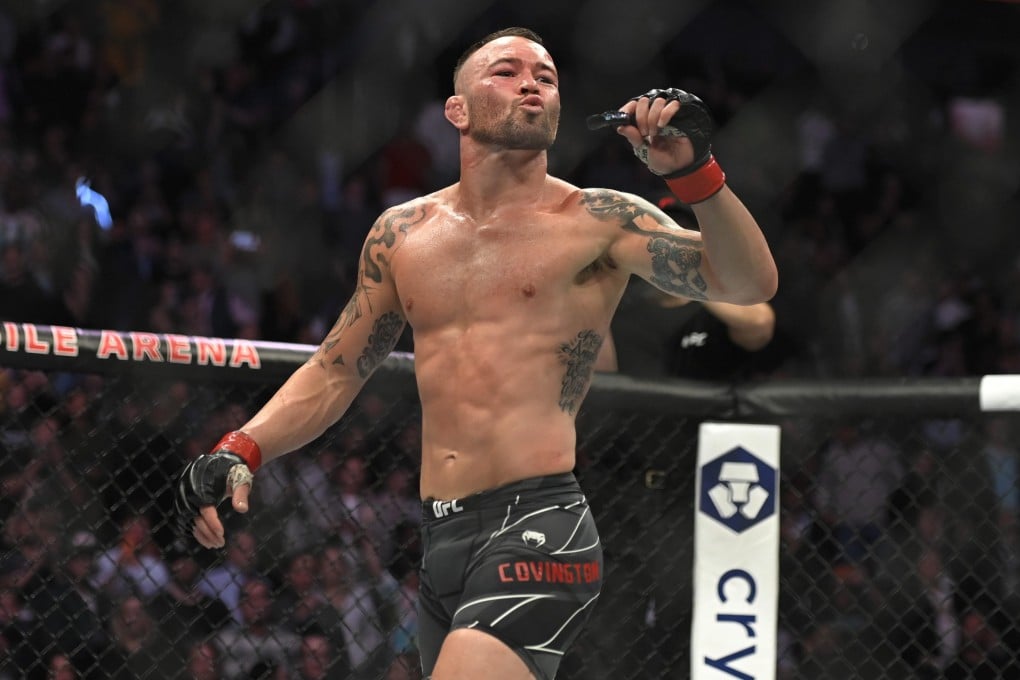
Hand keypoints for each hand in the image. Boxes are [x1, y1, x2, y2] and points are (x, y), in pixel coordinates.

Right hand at [175, 432, 260, 547]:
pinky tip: (205, 539)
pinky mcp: (183, 501)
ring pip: (188, 521)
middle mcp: (189, 492)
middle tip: (220, 544)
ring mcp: (183, 497)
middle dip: (208, 533)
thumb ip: (241, 494)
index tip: (222, 534)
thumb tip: (243, 510)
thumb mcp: (239, 480)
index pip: (205, 510)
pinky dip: (194, 530)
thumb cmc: (232, 472)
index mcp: (203, 486)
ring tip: (215, 544)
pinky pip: (185, 519)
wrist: (220, 461)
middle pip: (196, 518)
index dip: (213, 523)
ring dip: (200, 534)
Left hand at [615, 88, 714, 175]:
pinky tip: (662, 125)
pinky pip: (672, 104)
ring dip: (653, 118)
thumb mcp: (643, 150)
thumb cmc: (661, 158)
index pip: (632, 105)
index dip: (627, 108)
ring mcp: (667, 113)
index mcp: (643, 121)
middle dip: (641, 118)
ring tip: (655, 133)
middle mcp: (654, 114)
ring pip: (657, 102)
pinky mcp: (680, 114)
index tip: (624, 116)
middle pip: (643, 102)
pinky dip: (665, 114)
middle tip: (645, 133)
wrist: (678, 166)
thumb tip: (621, 127)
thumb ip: (633, 138)